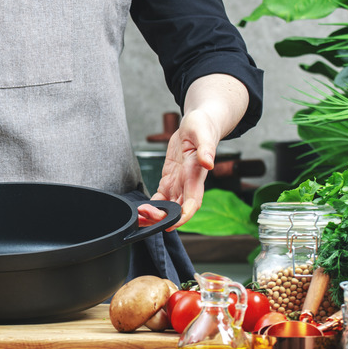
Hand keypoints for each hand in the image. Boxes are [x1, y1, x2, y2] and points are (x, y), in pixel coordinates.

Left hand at [137, 74, 248, 229]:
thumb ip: (207, 148)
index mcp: (196, 175)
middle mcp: (188, 184)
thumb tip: (209, 163)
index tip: (172, 223)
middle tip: (145, 218)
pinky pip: (161, 198)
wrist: (197, 125)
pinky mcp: (170, 180)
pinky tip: (141, 210)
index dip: (184, 214)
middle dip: (163, 218)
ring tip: (139, 219)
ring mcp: (179, 184)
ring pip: (168, 207)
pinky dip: (152, 206)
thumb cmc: (202, 127)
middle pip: (178, 208)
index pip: (193, 201)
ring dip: (155, 215)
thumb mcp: (203, 133)